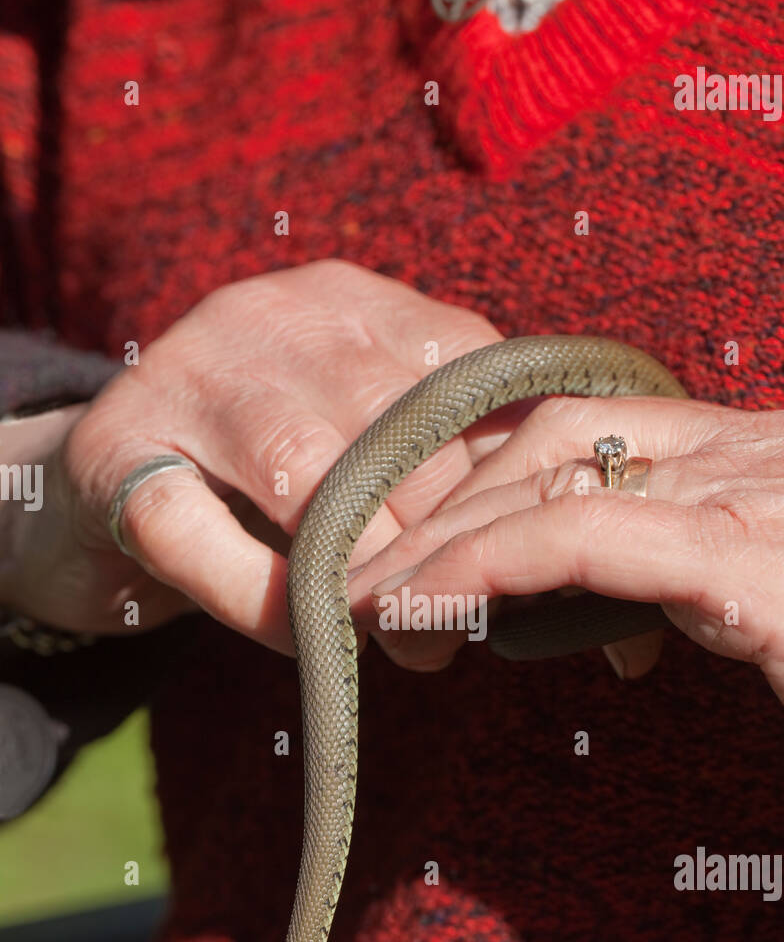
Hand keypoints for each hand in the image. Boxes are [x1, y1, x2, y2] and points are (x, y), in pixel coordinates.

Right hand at [0, 261, 515, 653]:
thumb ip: (437, 477)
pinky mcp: (113, 447)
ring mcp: (189, 370)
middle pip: (393, 423)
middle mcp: (275, 315)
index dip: (496, 479)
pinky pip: (198, 534)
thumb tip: (526, 561)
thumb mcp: (362, 451)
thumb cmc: (261, 484)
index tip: (511, 559)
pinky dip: (257, 599)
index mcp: (357, 303)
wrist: (99, 482)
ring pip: (306, 470)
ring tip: (390, 636)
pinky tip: (297, 638)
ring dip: (359, 571)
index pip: (463, 376)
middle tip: (450, 625)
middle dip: (435, 538)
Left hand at [347, 394, 783, 793]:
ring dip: (444, 529)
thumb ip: (715, 590)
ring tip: (369, 597)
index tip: (430, 548)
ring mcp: (780, 497)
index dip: (498, 476)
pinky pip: (590, 535)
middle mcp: (780, 454)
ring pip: (561, 471)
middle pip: (565, 433)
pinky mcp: (769, 564)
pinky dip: (487, 561)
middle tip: (374, 577)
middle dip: (450, 495)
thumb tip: (621, 610)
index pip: (608, 428)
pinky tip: (423, 604)